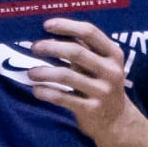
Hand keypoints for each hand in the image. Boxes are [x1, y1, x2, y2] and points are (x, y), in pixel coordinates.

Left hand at [25, 18, 140, 142]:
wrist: (116, 121)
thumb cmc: (101, 85)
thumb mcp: (100, 65)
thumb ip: (83, 49)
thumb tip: (50, 32)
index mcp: (113, 54)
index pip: (90, 32)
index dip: (67, 26)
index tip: (46, 25)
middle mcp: (110, 71)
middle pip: (76, 52)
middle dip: (51, 47)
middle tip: (34, 47)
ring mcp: (102, 91)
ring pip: (66, 76)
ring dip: (44, 72)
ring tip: (31, 73)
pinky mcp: (91, 109)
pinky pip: (62, 98)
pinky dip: (46, 92)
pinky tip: (36, 90)